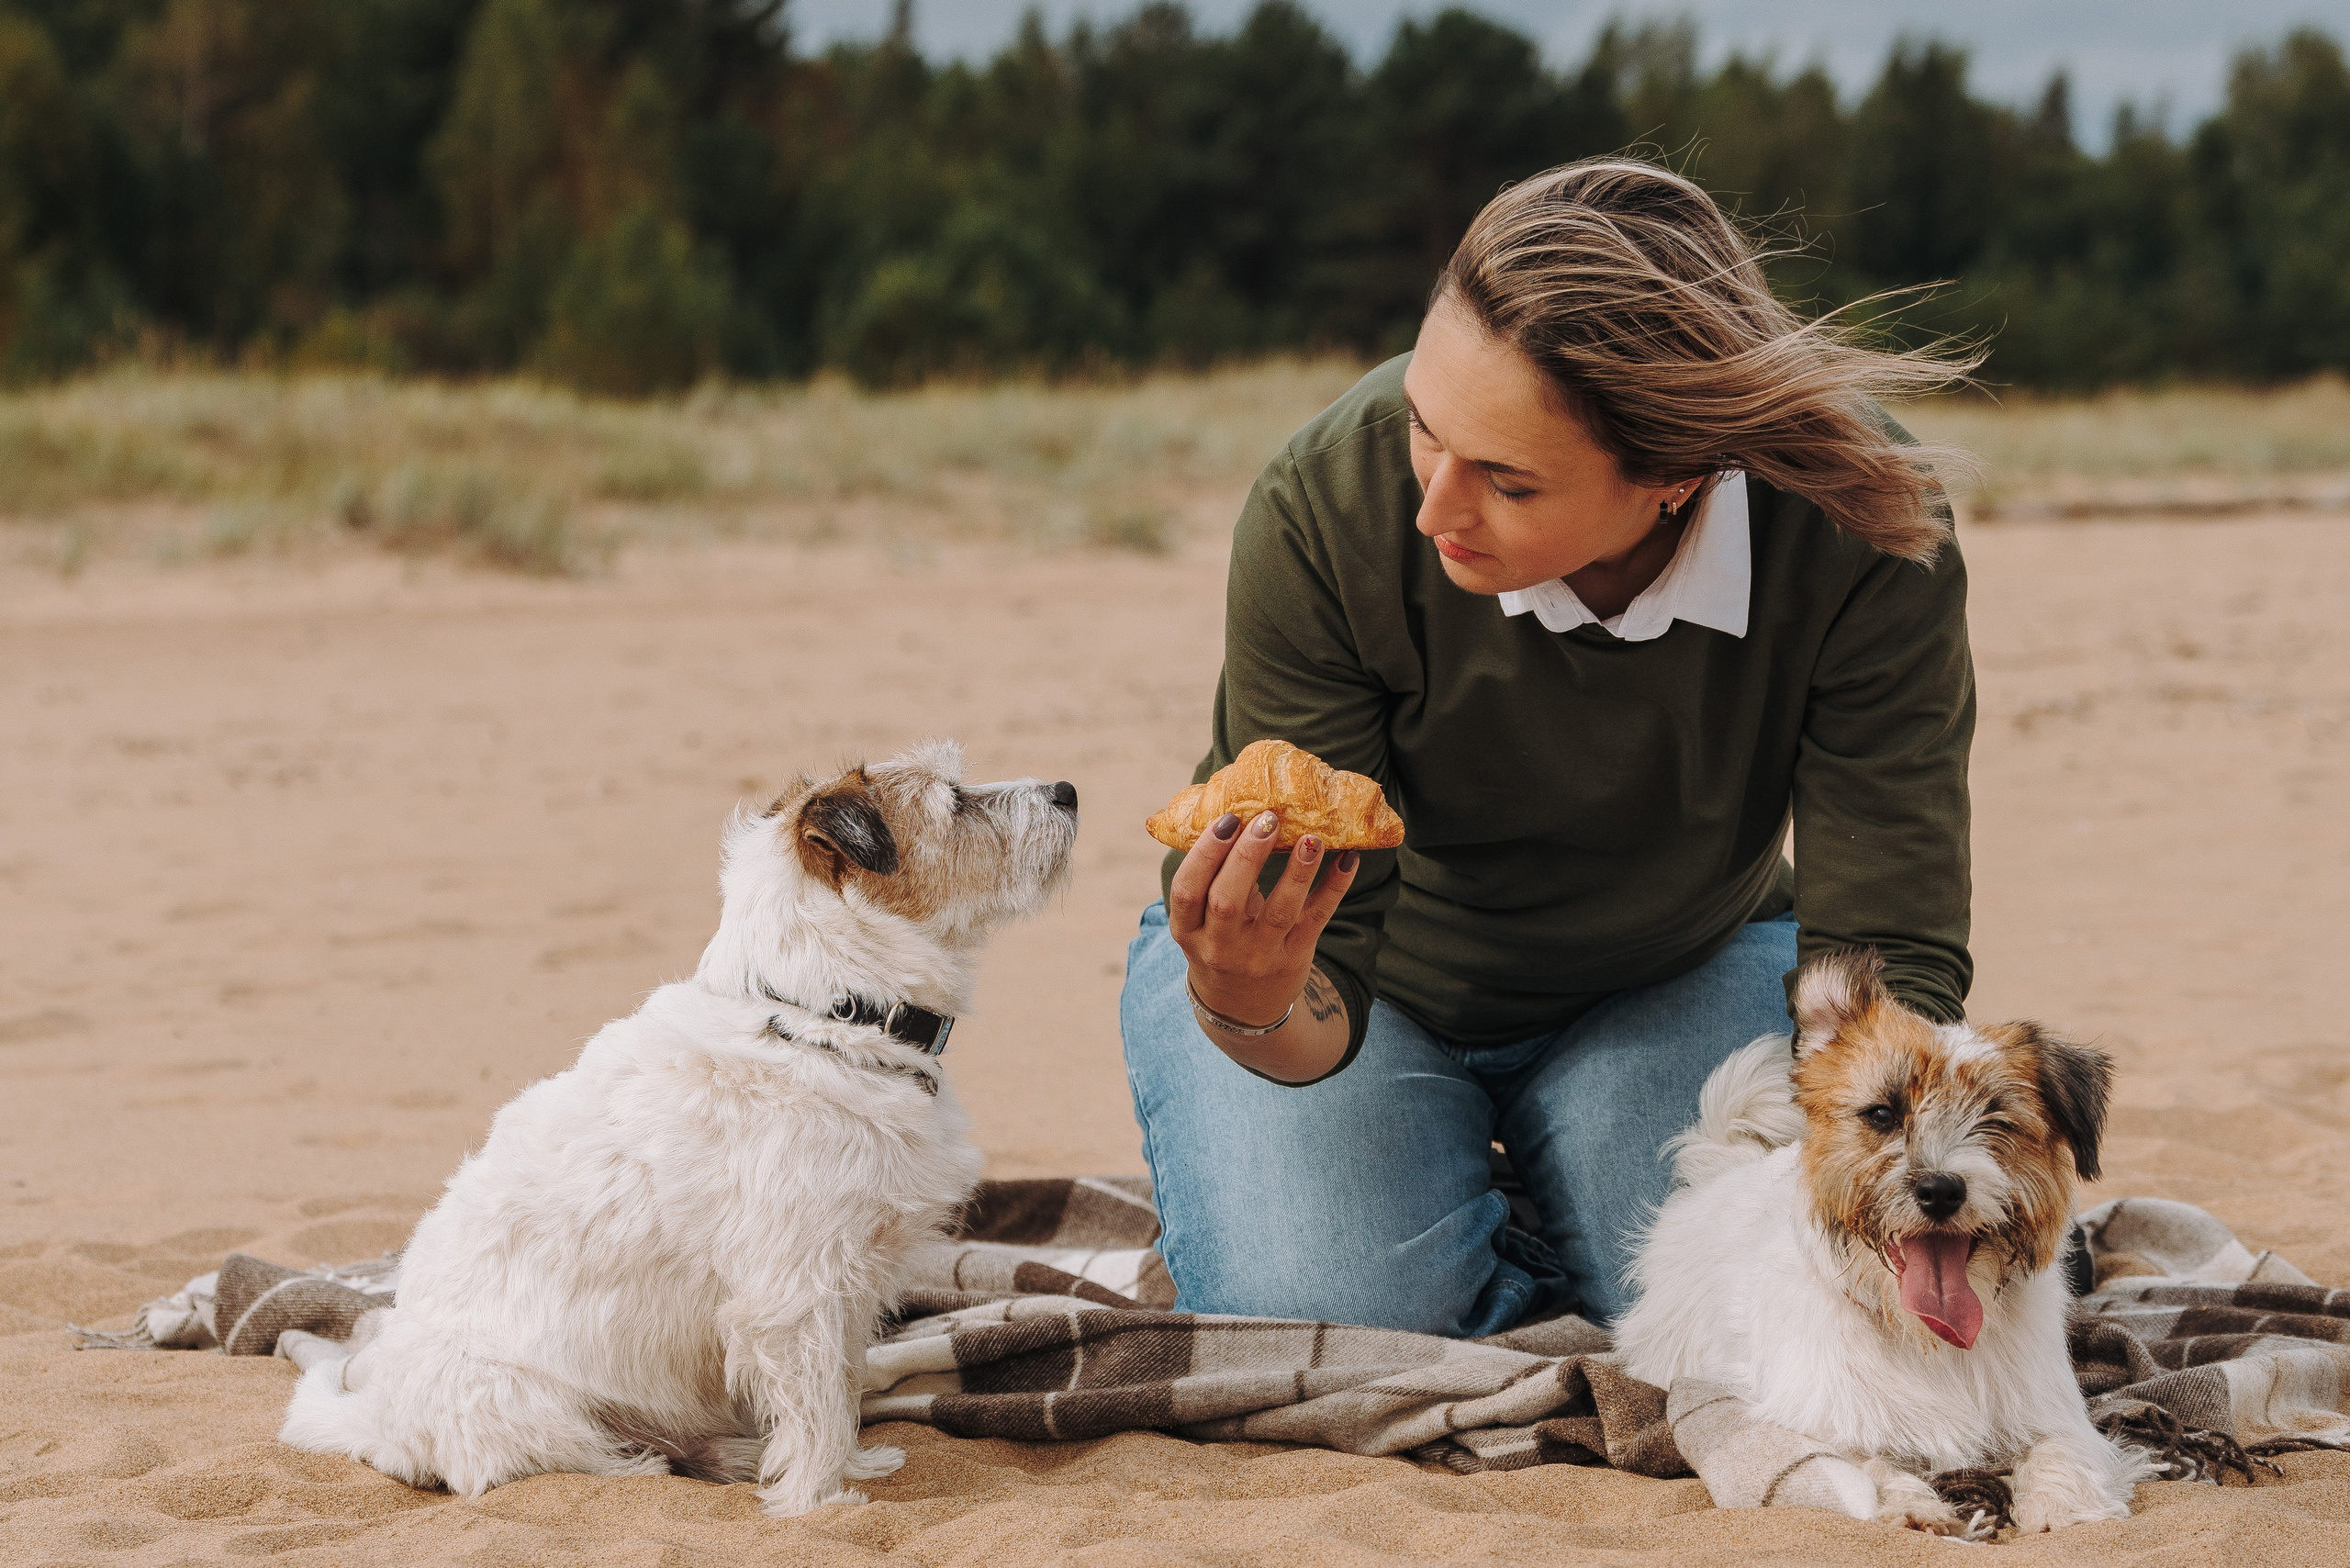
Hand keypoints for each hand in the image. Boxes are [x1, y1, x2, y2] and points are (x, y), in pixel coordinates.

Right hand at [1167, 807, 1358, 1034]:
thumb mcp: (1201, 921)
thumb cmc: (1220, 944)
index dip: (1205, 854)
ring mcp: (1258, 956)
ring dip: (1297, 872)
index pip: (1188, 891)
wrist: (1243, 1009)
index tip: (1227, 820)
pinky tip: (1348, 858)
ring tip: (1312, 837)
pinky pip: (1316, 919)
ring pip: (1279, 912)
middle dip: (1246, 856)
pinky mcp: (1294, 958)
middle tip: (1267, 819)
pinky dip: (1334, 887)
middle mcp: (1220, 946)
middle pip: (1228, 900)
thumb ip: (1213, 879)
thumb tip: (1241, 811)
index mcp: (1189, 931)